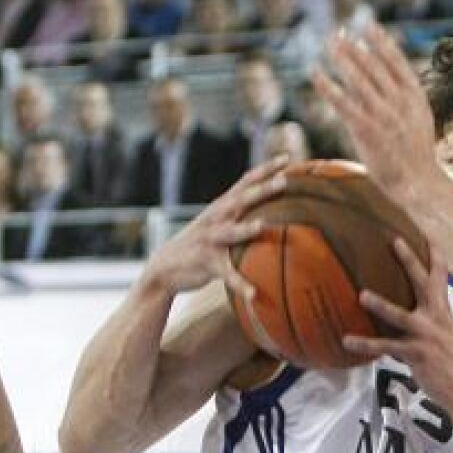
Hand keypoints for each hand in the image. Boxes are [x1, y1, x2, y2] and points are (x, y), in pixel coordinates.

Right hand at [144, 156, 288, 298]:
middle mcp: (216, 218)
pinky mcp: (207, 263)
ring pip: (230, 232)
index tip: (287, 157)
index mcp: (223, 207)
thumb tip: (277, 207)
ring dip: (246, 228)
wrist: (165, 267)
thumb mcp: (220, 222)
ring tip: (262, 225)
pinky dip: (240, 284)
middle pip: (241, 200)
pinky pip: (227, 275)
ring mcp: (210, 240)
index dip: (266, 169)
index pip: (246, 181)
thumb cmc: (203, 242)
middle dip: (262, 189)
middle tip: (285, 180)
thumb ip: (243, 213)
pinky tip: (253, 295)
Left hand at [313, 23, 443, 200]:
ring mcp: (384, 115)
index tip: (368, 25)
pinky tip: (315, 73)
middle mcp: (400, 102)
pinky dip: (327, 86)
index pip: (397, 61)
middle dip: (355, 47)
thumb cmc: (417, 155)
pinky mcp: (366, 130)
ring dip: (342, 58)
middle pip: (374, 66)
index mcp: (416, 97)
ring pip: (358, 79)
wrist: (421, 183)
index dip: (381, 42)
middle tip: (338, 32)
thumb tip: (386, 82)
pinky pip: (342, 102)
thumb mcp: (418, 120)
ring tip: (329, 43)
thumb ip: (403, 100)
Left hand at [342, 239, 452, 408]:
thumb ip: (425, 326)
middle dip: (409, 260)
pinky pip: (386, 347)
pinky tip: (347, 340)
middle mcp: (436, 318)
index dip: (436, 255)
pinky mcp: (416, 354)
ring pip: (400, 315)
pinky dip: (365, 344)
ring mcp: (426, 335)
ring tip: (361, 294)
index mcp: (444, 312)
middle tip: (395, 241)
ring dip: (380, 304)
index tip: (427, 235)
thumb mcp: (445, 338)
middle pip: (422, 282)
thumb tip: (400, 328)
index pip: (441, 277)